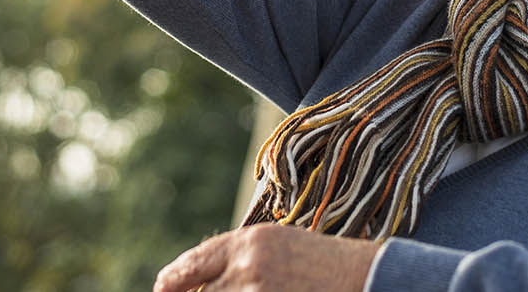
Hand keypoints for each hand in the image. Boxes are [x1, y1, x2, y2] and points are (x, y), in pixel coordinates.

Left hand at [153, 223, 380, 291]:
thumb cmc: (324, 263)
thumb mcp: (279, 246)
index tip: (162, 288)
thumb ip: (241, 257)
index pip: (193, 262)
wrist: (366, 279)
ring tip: (241, 289)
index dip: (172, 280)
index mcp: (249, 240)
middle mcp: (248, 265)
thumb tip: (202, 279)